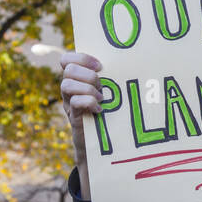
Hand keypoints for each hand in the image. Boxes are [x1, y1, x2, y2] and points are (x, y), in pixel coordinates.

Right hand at [60, 51, 102, 196]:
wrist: (101, 143)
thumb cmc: (110, 112)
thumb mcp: (110, 92)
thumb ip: (111, 78)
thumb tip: (134, 62)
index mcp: (77, 78)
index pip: (67, 58)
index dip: (82, 57)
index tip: (101, 66)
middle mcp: (70, 88)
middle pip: (68, 69)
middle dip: (88, 75)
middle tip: (102, 85)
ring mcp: (69, 102)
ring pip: (66, 84)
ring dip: (87, 88)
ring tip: (101, 98)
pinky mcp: (73, 117)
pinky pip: (74, 102)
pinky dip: (88, 102)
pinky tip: (99, 109)